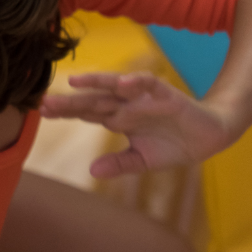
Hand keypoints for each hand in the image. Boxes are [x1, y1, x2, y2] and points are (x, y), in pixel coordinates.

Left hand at [40, 72, 230, 178]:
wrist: (208, 137)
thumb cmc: (172, 145)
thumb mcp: (142, 161)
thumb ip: (119, 164)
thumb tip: (92, 171)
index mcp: (118, 119)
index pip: (87, 114)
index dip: (66, 112)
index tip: (42, 111)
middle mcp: (126, 106)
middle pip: (94, 101)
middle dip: (71, 101)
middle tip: (45, 101)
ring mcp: (145, 98)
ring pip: (116, 88)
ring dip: (97, 82)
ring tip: (75, 81)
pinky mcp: (166, 95)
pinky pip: (150, 84)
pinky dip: (137, 82)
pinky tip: (124, 83)